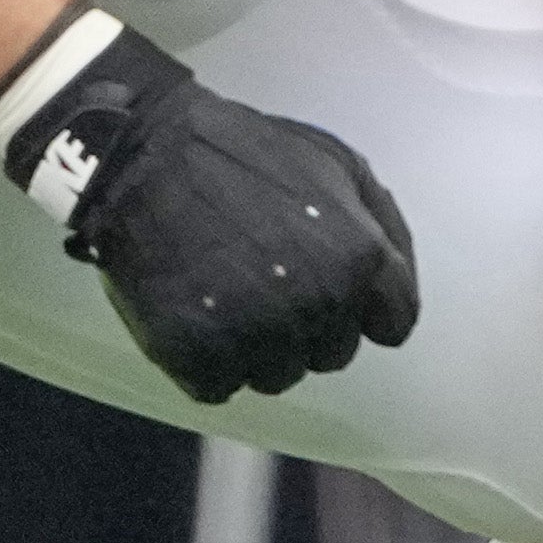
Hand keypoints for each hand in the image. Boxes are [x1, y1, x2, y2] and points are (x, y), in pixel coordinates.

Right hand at [0, 12, 420, 400]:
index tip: (330, 281)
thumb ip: (388, 231)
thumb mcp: (341, 165)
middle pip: (333, 355)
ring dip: (258, 347)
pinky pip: (219, 387)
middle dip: (310, 324)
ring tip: (226, 291)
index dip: (364, 305)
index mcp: (359, 259)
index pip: (394, 326)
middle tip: (266, 274)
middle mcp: (314, 304)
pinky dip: (206, 362)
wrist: (146, 155)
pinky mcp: (194, 353)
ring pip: (277, 376)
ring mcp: (253, 332)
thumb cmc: (250, 155)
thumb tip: (396, 296)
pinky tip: (194, 312)